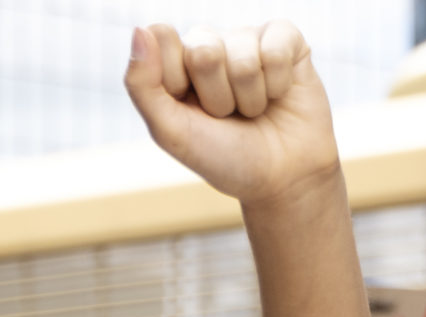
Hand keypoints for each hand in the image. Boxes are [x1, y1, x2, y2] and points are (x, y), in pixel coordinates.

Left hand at [124, 21, 338, 206]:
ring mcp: (247, 38)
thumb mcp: (171, 132)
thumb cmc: (223, 156)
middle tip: (225, 115)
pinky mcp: (286, 38)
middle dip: (216, 97)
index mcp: (175, 62)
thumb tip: (139, 29)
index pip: (161, 37)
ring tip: (253, 111)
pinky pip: (276, 49)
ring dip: (249, 98)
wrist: (280, 178)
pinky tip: (278, 95)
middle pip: (202, 50)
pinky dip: (277, 85)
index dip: (176, 81)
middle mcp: (209, 44)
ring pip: (242, 57)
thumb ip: (142, 85)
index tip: (190, 111)